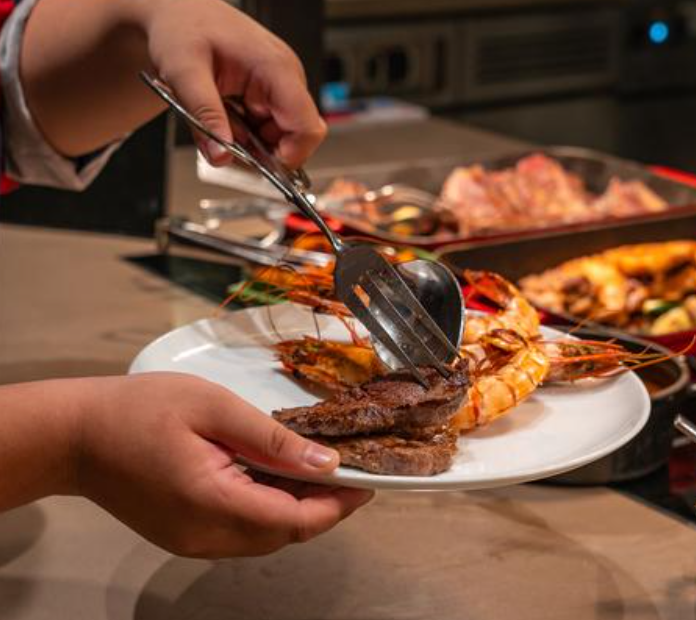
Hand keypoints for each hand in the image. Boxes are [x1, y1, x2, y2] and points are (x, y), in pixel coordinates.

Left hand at [20, 0, 325, 164]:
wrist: (176, 10)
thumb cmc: (182, 26)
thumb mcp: (183, 72)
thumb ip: (203, 116)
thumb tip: (222, 157)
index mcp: (276, 68)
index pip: (308, 127)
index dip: (291, 155)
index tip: (261, 168)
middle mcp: (286, 77)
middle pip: (295, 136)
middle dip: (263, 151)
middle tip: (225, 146)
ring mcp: (279, 85)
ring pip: (279, 134)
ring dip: (250, 142)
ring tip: (218, 124)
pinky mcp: (269, 92)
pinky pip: (266, 126)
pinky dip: (245, 132)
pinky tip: (223, 118)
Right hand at [73, 373, 371, 557]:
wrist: (74, 435)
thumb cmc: (138, 410)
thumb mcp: (213, 407)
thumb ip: (273, 438)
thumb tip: (326, 463)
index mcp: (213, 503)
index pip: (295, 521)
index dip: (337, 505)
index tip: (368, 482)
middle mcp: (204, 535)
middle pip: (284, 534)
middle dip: (323, 507)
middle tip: (348, 470)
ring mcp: (192, 541)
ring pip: (265, 537)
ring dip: (296, 508)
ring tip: (316, 469)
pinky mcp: (184, 536)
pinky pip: (241, 532)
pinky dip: (267, 509)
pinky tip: (275, 477)